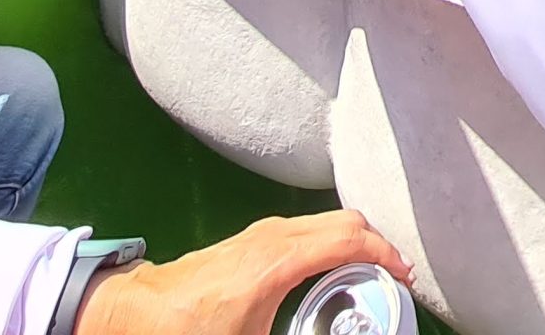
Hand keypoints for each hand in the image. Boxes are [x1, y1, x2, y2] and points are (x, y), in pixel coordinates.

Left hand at [77, 209, 409, 334]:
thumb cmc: (188, 331)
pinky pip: (308, 229)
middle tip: (395, 280)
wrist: (137, 314)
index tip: (406, 278)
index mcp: (278, 260)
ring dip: (354, 242)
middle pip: (345, 220)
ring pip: (326, 221)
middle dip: (378, 245)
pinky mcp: (253, 238)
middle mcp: (274, 235)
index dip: (387, 254)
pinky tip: (331, 271)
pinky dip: (331, 242)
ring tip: (370, 277)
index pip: (350, 238)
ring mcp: (262, 232)